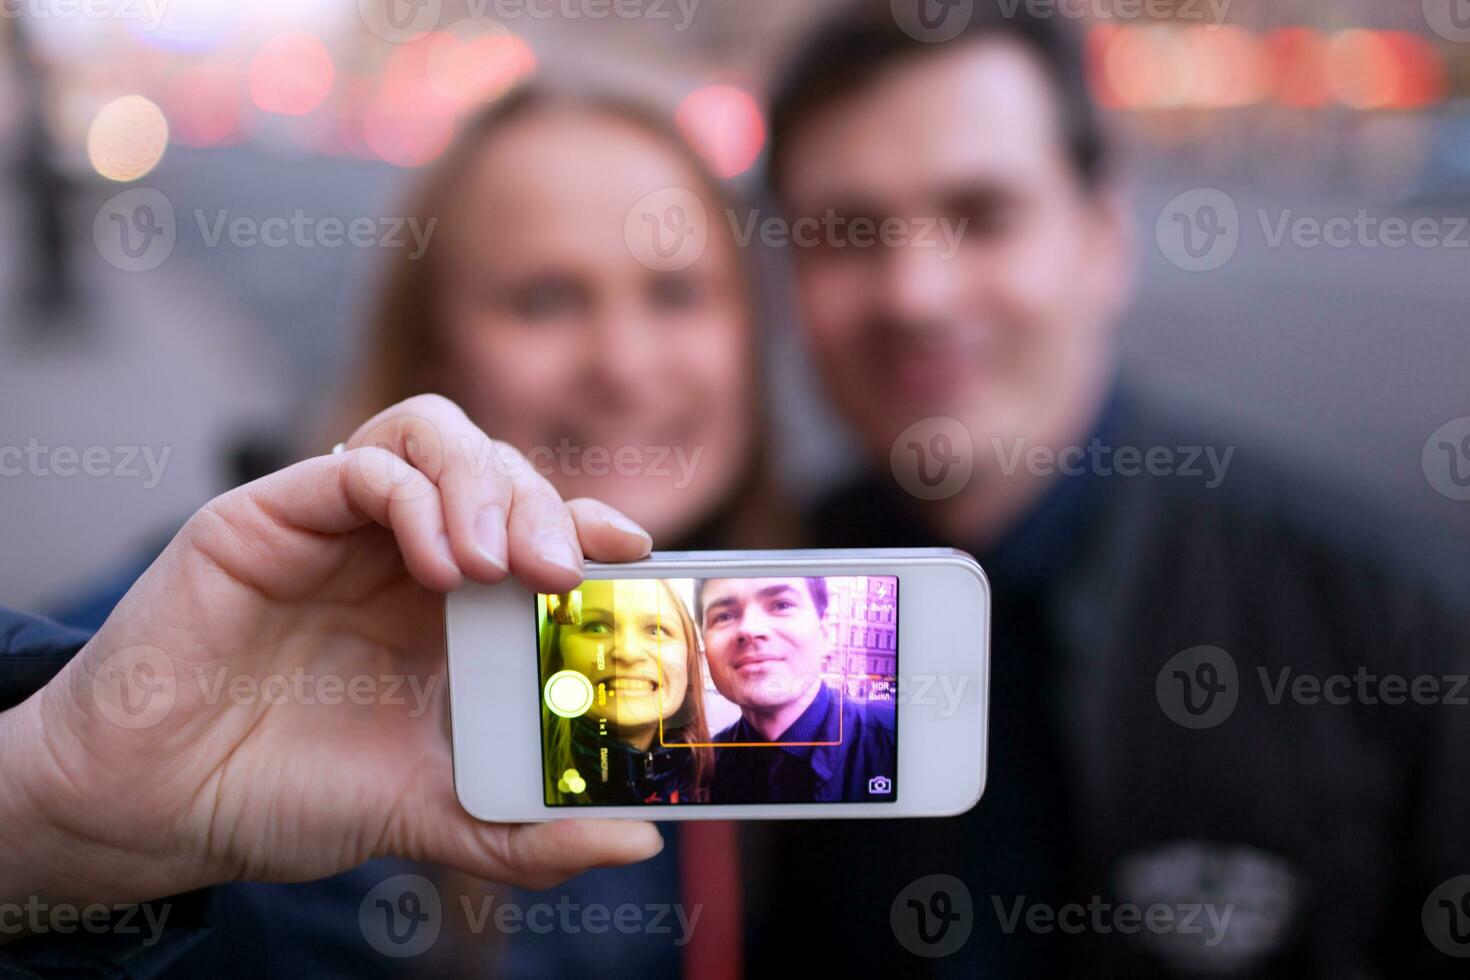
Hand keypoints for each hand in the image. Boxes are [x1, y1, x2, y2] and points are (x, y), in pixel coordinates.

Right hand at [0, 395, 661, 907]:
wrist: (158, 809)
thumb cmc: (287, 794)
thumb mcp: (432, 813)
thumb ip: (529, 831)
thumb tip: (638, 837)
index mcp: (449, 604)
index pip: (537, 528)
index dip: (590, 527)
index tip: (636, 557)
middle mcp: (401, 551)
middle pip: (498, 471)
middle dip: (547, 507)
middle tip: (565, 572)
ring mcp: (339, 524)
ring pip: (434, 437)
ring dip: (486, 485)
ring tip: (500, 564)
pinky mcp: (272, 513)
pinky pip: (360, 465)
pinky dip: (414, 497)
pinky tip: (438, 564)